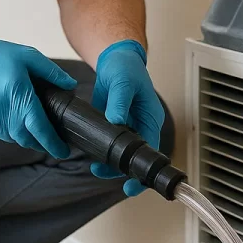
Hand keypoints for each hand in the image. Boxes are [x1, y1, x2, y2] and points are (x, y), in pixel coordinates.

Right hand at [0, 25, 75, 157]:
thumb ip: (51, 72)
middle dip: (39, 141)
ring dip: (20, 132)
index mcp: (19, 96)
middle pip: (27, 139)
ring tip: (22, 117)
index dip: (54, 143)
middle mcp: (3, 112)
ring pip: (11, 137)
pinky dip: (3, 127)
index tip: (64, 151)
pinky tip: (2, 111)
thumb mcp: (27, 55)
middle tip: (47, 137)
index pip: (41, 129)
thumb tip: (71, 86)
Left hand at [90, 39, 164, 196]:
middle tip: (103, 175)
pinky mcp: (113, 125)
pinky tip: (90, 155)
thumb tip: (116, 120)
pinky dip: (102, 151)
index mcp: (150, 118)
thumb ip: (119, 102)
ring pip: (122, 153)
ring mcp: (127, 127)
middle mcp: (141, 126)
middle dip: (123, 171)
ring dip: (110, 163)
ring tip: (94, 168)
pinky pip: (110, 144)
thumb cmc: (125, 67)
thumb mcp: (123, 82)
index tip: (132, 184)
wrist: (114, 58)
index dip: (143, 169)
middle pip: (136, 157)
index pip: (151, 150)